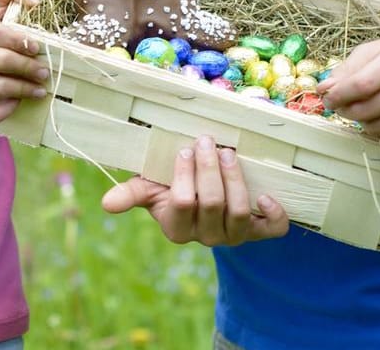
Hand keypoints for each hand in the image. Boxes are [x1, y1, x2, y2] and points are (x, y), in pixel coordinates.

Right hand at [99, 135, 288, 244]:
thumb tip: (106, 203)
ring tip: (229, 153)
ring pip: (239, 213)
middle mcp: (207, 237)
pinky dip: (273, 214)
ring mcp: (234, 236)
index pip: (183, 204)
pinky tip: (266, 195)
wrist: (203, 199)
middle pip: (212, 204)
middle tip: (207, 141)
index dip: (185, 175)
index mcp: (178, 229)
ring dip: (235, 180)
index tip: (184, 149)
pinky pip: (273, 231)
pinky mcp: (258, 231)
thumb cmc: (172, 188)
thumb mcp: (150, 189)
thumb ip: (131, 194)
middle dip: (210, 169)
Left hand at [317, 35, 379, 164]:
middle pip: (368, 109)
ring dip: (365, 124)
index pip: (362, 85)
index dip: (338, 95)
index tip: (328, 97)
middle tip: (345, 106)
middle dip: (347, 111)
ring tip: (369, 112)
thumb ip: (348, 69)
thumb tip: (325, 90)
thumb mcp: (376, 50)